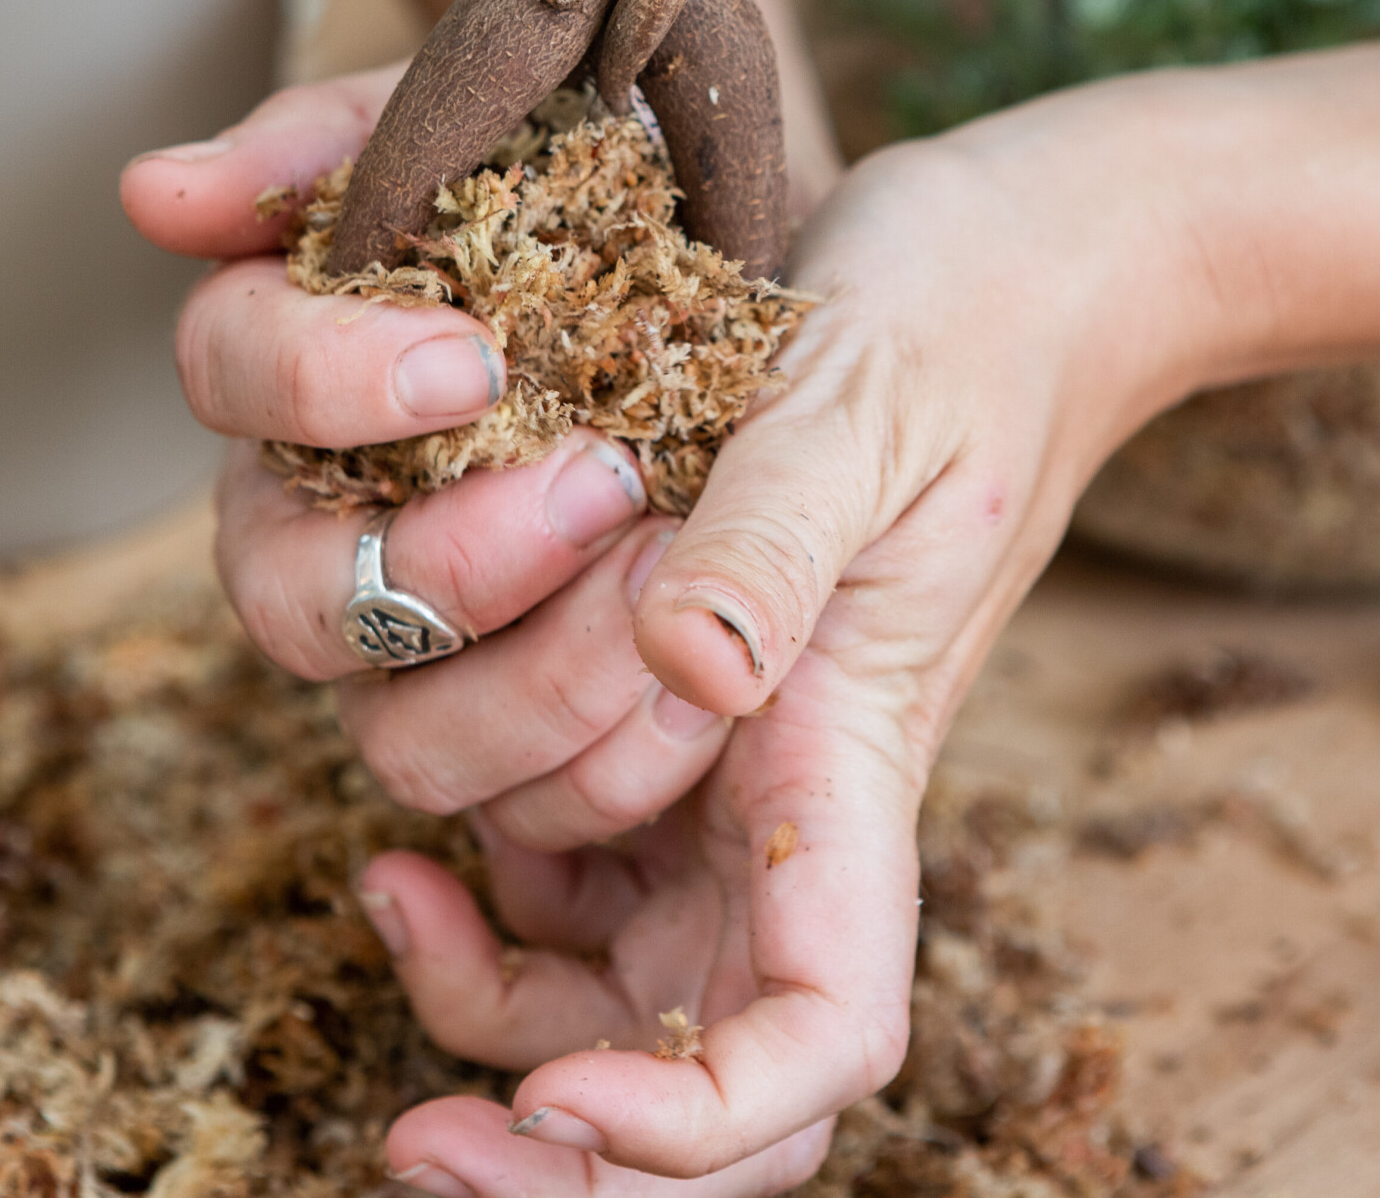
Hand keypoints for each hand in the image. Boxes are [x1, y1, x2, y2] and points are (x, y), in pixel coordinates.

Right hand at [119, 67, 738, 849]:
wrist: (762, 270)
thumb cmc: (601, 183)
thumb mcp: (481, 116)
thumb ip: (325, 146)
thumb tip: (152, 195)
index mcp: (290, 365)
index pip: (228, 375)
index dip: (322, 381)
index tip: (470, 359)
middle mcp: (320, 521)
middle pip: (287, 599)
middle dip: (447, 559)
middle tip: (598, 487)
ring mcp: (417, 644)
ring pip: (398, 736)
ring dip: (533, 679)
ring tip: (671, 580)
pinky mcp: (522, 727)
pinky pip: (523, 804)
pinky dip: (607, 757)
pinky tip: (704, 685)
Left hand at [361, 86, 1215, 1193]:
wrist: (986, 270)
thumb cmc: (950, 323)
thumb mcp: (861, 402)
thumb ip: (778, 538)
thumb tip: (699, 670)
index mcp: (852, 765)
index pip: (821, 1030)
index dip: (699, 1118)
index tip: (556, 1104)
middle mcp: (782, 813)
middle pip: (696, 1074)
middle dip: (559, 1159)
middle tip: (414, 1150)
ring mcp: (712, 785)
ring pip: (590, 999)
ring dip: (481, 993)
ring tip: (393, 890)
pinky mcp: (647, 732)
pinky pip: (540, 888)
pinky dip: (462, 905)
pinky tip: (399, 861)